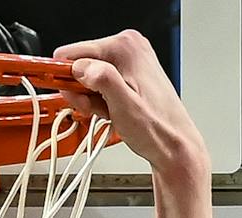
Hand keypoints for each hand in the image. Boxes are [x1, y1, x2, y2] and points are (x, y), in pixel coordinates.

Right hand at [53, 30, 207, 178]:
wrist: (175, 146)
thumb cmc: (157, 129)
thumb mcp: (124, 106)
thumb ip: (101, 81)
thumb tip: (81, 68)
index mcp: (126, 47)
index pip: (74, 52)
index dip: (67, 78)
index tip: (66, 95)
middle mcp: (129, 47)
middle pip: (81, 64)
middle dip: (82, 91)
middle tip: (95, 110)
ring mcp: (130, 61)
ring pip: (90, 77)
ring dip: (91, 99)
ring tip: (108, 113)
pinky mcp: (130, 75)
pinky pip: (101, 84)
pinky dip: (101, 100)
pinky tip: (113, 111)